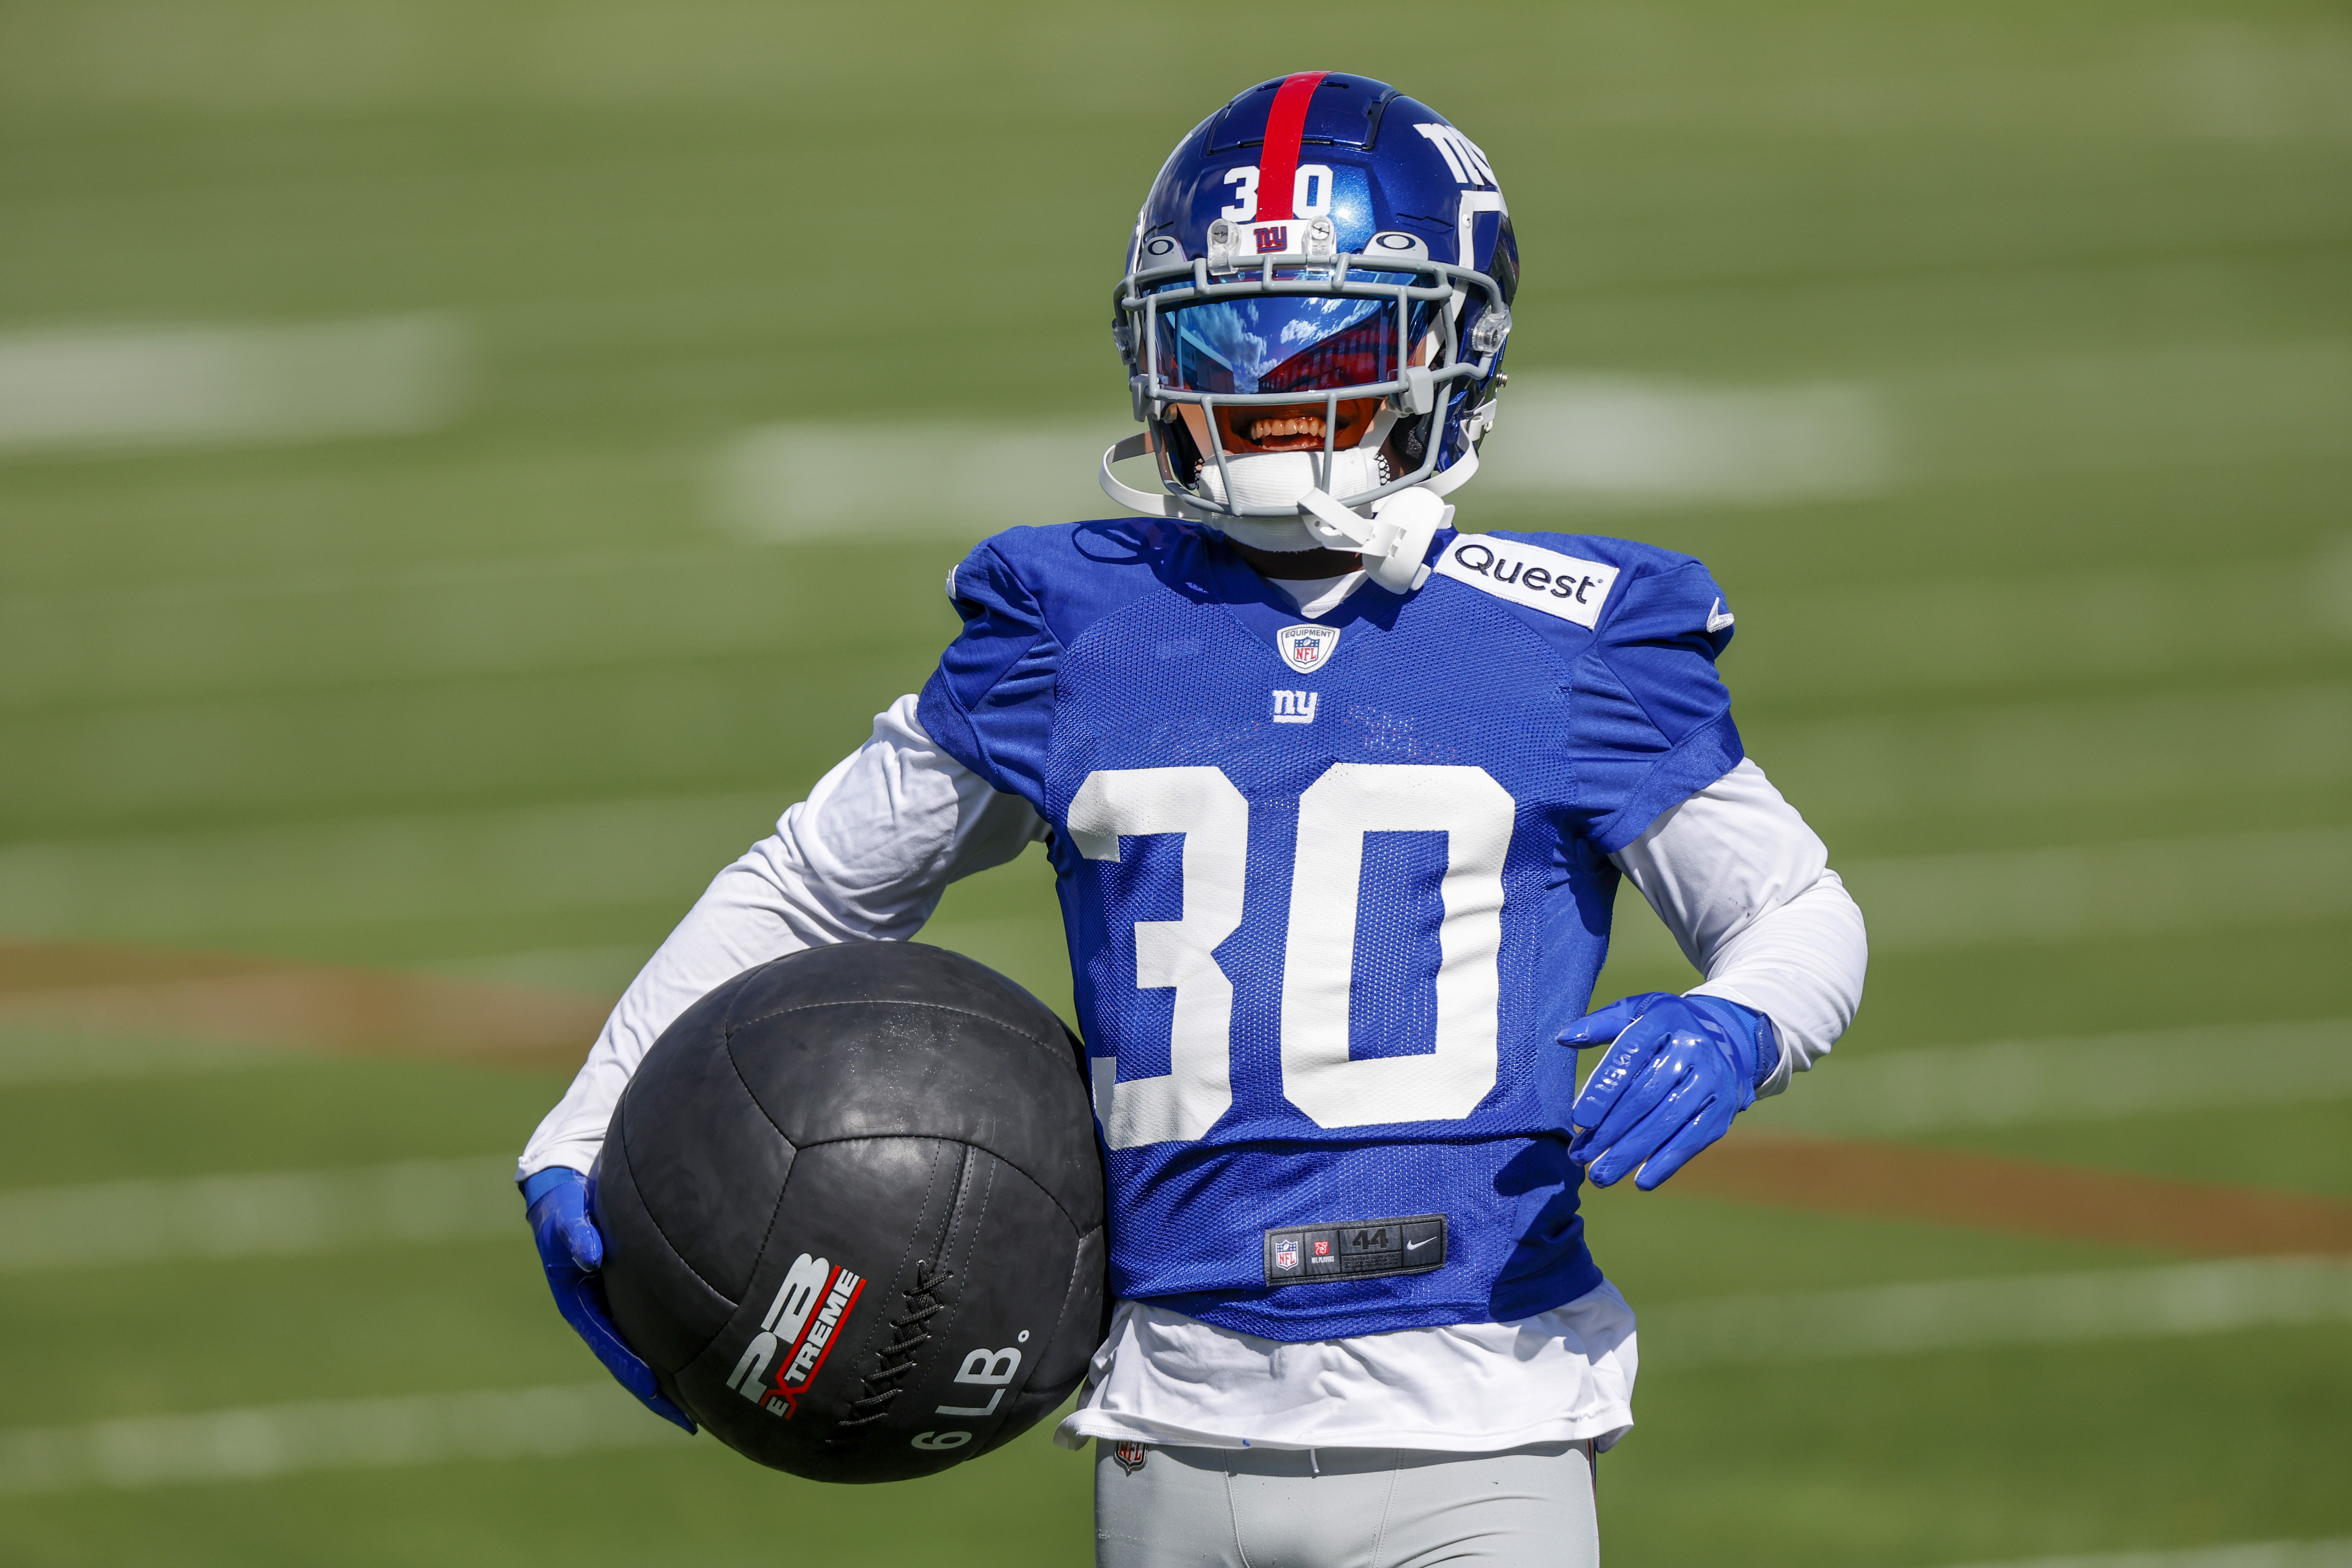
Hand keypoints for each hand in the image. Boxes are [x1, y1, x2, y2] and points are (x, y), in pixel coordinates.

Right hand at [522, 1167, 696, 1432]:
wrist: (570, 1184)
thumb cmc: (564, 1202)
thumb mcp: (563, 1215)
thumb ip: (573, 1232)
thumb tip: (589, 1255)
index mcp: (581, 1302)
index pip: (609, 1344)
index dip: (630, 1369)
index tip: (653, 1390)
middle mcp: (603, 1309)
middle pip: (632, 1357)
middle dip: (656, 1390)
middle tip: (688, 1420)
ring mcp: (623, 1301)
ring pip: (651, 1344)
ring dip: (673, 1373)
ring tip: (706, 1403)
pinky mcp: (643, 1289)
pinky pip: (664, 1320)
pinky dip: (683, 1339)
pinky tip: (714, 1352)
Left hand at [1563, 993, 1775, 1190]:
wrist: (1727, 1038)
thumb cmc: (1664, 1029)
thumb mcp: (1635, 1012)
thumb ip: (1600, 1025)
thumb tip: (1563, 1039)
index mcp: (1664, 1019)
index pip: (1629, 1055)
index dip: (1604, 1088)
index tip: (1579, 1119)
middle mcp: (1693, 1048)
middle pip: (1645, 1095)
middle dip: (1609, 1130)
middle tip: (1580, 1156)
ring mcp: (1711, 1080)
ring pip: (1666, 1122)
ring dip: (1630, 1153)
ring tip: (1600, 1175)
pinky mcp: (1722, 1109)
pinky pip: (1691, 1139)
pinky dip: (1666, 1163)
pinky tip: (1641, 1181)